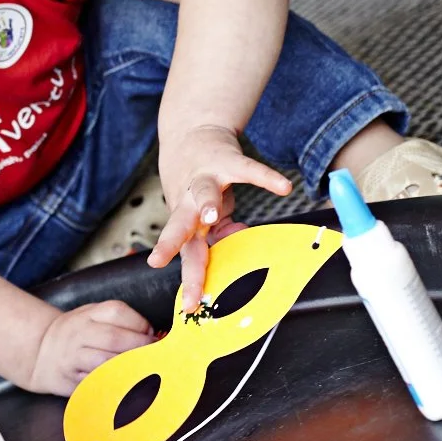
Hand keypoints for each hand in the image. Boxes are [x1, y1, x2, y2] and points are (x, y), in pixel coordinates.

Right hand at [25, 301, 155, 394]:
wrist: (39, 352)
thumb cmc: (76, 335)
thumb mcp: (91, 317)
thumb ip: (119, 322)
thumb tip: (156, 336)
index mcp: (88, 314)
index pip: (118, 312)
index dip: (141, 325)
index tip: (152, 336)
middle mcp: (78, 333)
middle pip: (114, 338)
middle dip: (140, 348)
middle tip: (155, 356)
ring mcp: (73, 357)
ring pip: (105, 362)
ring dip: (129, 367)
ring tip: (144, 371)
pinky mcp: (71, 379)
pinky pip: (96, 382)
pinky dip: (114, 384)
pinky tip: (127, 384)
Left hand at [152, 125, 291, 311]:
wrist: (190, 133)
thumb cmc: (197, 182)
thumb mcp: (204, 213)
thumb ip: (218, 232)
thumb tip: (234, 246)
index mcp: (187, 220)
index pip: (186, 253)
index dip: (189, 279)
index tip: (190, 306)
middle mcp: (189, 201)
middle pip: (179, 226)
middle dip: (170, 244)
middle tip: (158, 261)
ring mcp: (205, 178)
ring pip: (203, 192)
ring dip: (206, 203)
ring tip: (212, 215)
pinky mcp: (226, 159)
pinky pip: (248, 169)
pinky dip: (266, 178)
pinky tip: (284, 187)